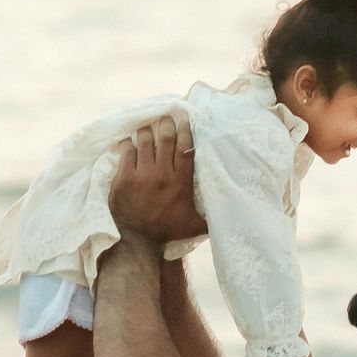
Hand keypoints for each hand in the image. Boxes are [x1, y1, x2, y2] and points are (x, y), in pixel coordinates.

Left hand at [110, 115, 201, 244]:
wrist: (137, 240)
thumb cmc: (167, 231)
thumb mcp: (194, 226)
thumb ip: (211, 218)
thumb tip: (232, 215)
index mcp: (180, 181)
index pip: (185, 148)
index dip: (186, 131)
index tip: (185, 118)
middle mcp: (162, 173)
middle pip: (166, 140)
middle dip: (166, 125)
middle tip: (166, 116)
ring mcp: (141, 174)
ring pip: (145, 142)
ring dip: (146, 131)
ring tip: (147, 125)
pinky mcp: (124, 178)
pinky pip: (126, 152)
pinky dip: (128, 144)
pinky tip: (128, 140)